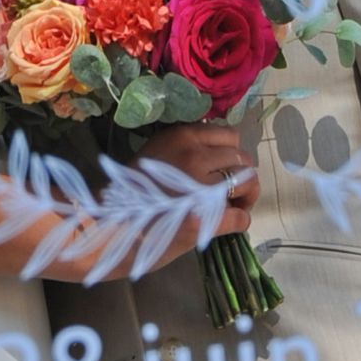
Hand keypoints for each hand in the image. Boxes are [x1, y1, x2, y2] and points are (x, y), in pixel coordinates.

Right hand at [137, 122, 258, 268]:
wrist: (113, 225)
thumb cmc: (131, 192)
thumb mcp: (156, 153)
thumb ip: (185, 148)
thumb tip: (217, 155)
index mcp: (183, 136)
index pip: (229, 135)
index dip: (231, 154)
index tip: (225, 167)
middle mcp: (196, 156)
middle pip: (242, 158)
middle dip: (241, 175)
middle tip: (233, 192)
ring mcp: (203, 187)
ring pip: (248, 182)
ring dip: (246, 196)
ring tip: (235, 207)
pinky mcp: (207, 218)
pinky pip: (241, 216)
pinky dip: (241, 220)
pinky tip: (231, 225)